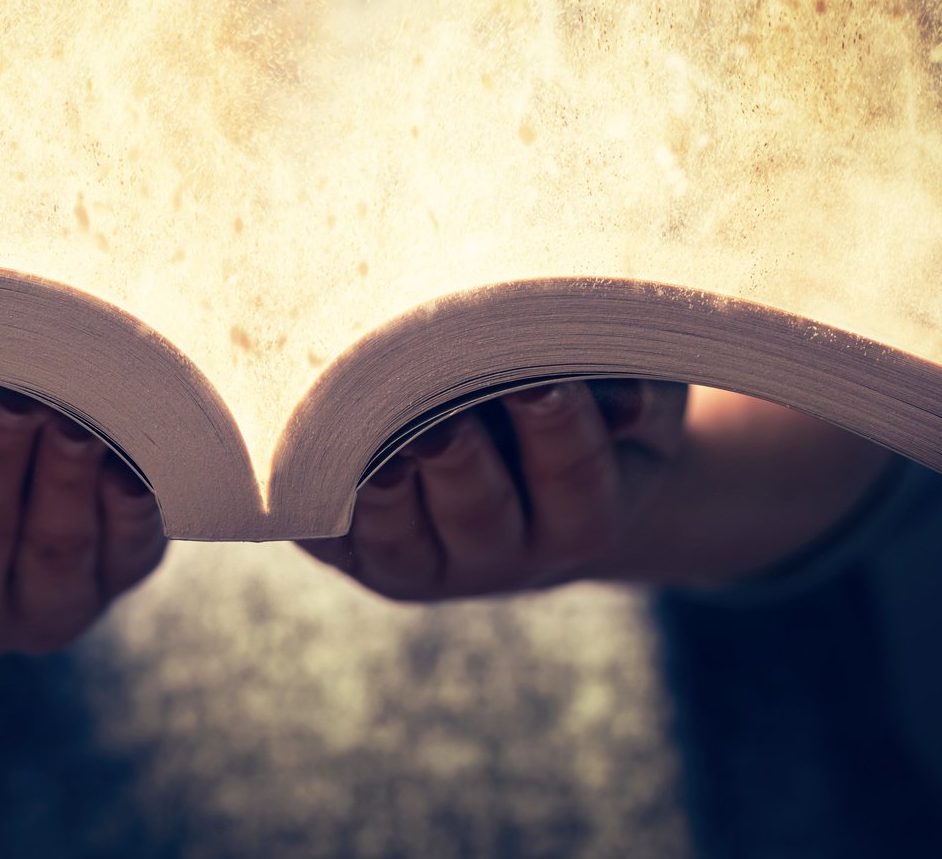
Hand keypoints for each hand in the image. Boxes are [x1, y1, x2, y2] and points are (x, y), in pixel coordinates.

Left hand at [298, 379, 688, 599]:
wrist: (535, 468)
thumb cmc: (587, 403)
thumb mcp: (630, 394)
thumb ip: (632, 390)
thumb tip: (618, 395)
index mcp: (583, 516)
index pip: (573, 473)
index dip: (558, 427)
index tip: (537, 379)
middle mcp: (505, 553)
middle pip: (480, 511)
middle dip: (459, 459)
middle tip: (437, 416)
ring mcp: (426, 563)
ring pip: (402, 537)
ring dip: (384, 491)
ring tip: (372, 444)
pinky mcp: (360, 556)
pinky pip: (333, 540)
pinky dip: (318, 503)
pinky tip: (309, 458)